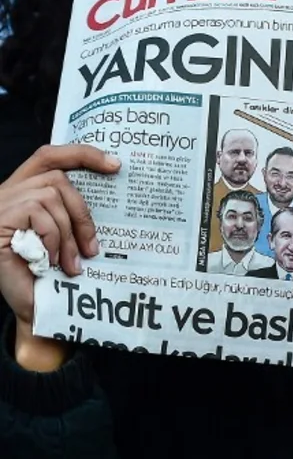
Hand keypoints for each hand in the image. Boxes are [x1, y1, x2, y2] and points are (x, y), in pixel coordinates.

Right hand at [0, 144, 118, 370]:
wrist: (23, 305)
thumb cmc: (42, 274)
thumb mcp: (60, 239)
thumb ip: (71, 214)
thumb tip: (114, 190)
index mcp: (25, 190)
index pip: (51, 157)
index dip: (81, 154)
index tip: (115, 164)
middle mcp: (9, 191)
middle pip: (57, 178)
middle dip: (82, 213)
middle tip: (92, 248)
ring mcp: (2, 203)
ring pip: (50, 197)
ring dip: (67, 234)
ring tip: (71, 264)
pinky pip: (38, 213)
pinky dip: (51, 237)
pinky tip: (50, 261)